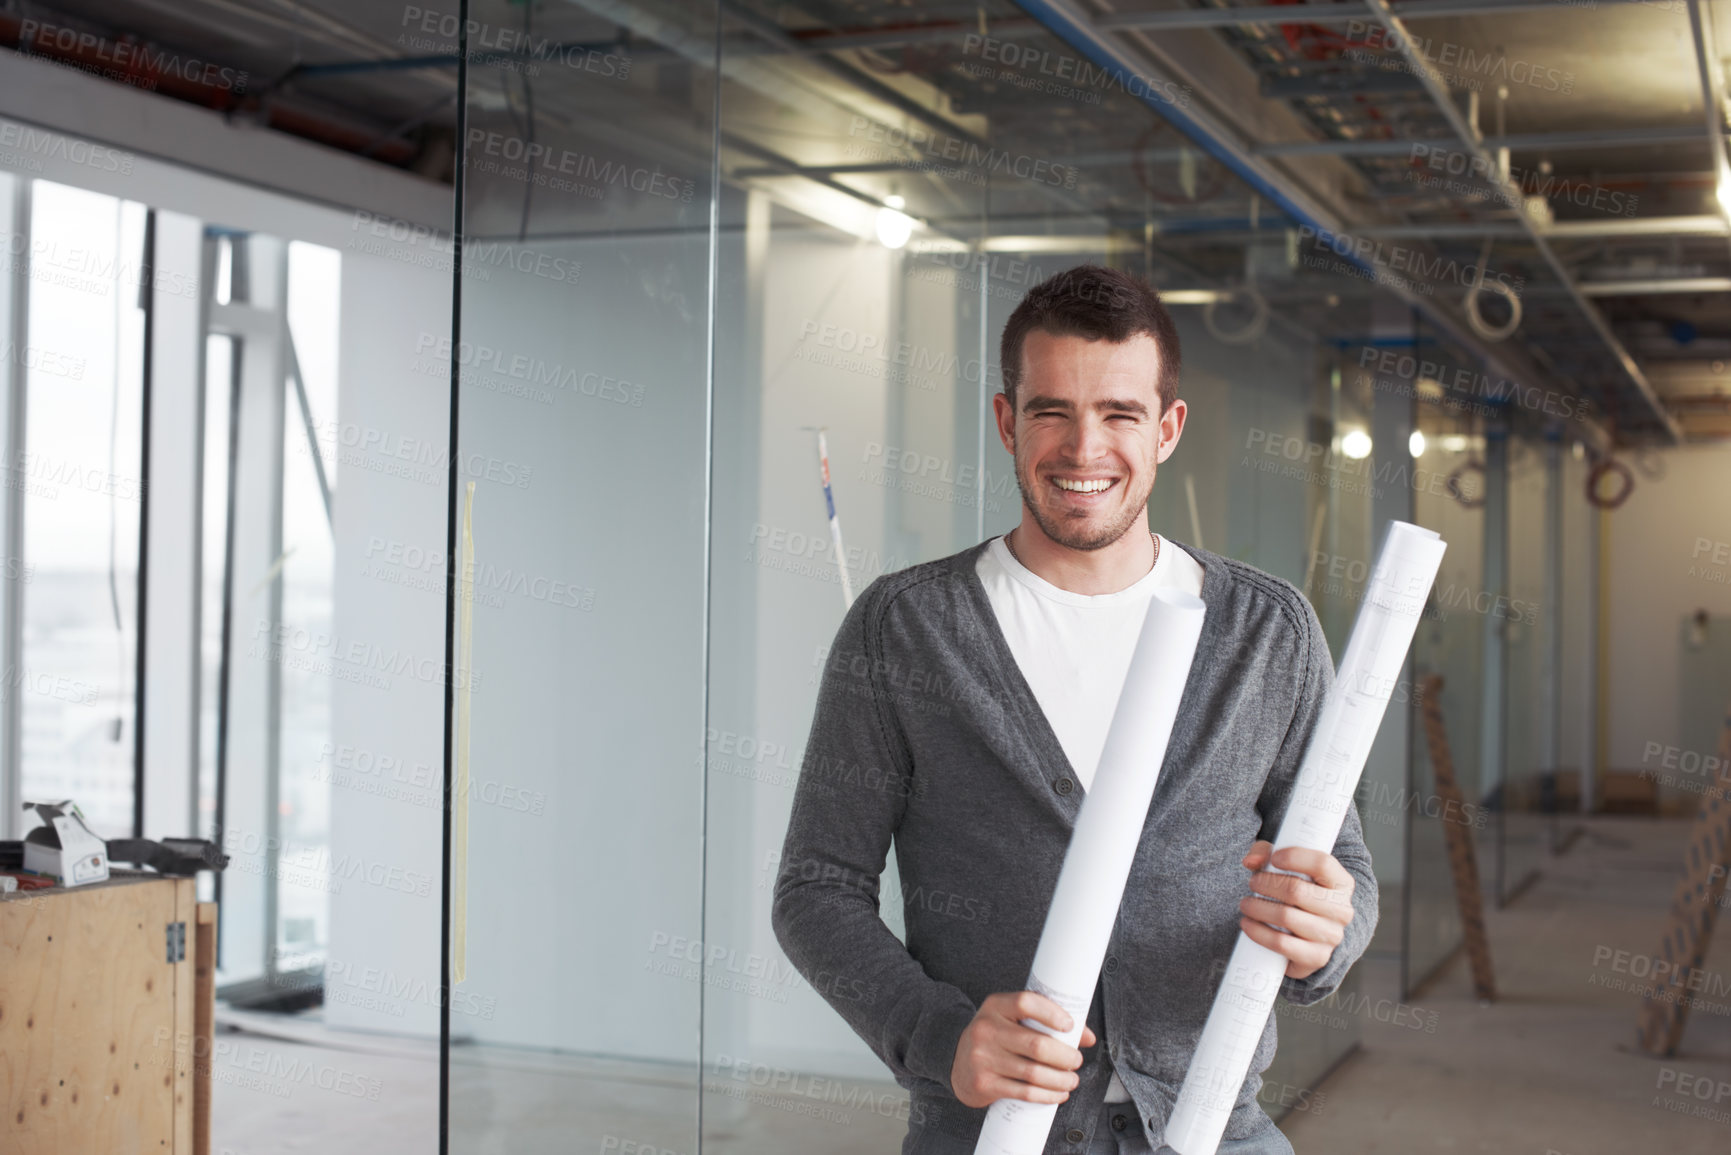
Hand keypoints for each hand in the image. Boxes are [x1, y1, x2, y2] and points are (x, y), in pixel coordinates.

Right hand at [950, 990, 1097, 1108]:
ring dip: (1061, 1079)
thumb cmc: (994, 1038)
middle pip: (1036, 1044)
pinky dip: (1047, 1095)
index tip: (1070, 1026)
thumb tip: (1087, 1037)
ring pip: (1034, 1073)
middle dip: (1065, 1056)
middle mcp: (986, 1029)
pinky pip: (1024, 1092)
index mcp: (995, 1006)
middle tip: (1076, 1060)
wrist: (956, 1062)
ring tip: (1071, 1079)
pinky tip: (1058, 1094)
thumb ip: (1046, 1022)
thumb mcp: (1011, 1020)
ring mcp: (983, 1057)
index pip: (1025, 1003)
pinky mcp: (984, 1083)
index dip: (1052, 1014)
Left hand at [1238, 841, 1355, 979]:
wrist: (1305, 936)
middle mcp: (1342, 910)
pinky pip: (1282, 944)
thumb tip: (1251, 861)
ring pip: (1286, 917)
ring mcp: (1332, 936)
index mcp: (1342, 883)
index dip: (1295, 857)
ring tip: (1245, 904)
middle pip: (1297, 891)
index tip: (1274, 858)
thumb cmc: (1295, 892)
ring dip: (1257, 908)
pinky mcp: (1317, 957)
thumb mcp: (1285, 868)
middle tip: (1252, 883)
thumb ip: (1266, 854)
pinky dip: (1259, 933)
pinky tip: (1247, 924)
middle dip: (1266, 884)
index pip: (1322, 864)